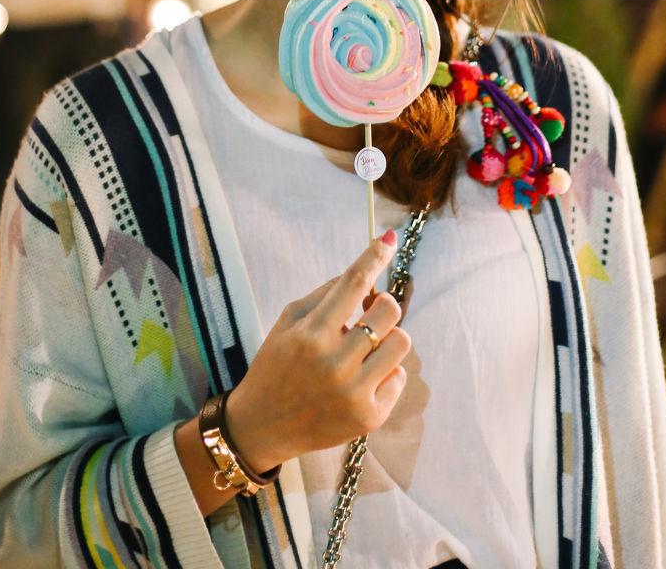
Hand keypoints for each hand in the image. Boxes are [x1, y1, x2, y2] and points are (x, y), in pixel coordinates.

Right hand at [224, 232, 409, 471]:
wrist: (264, 426)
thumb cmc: (276, 365)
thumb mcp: (287, 323)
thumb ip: (324, 295)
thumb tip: (364, 276)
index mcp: (312, 335)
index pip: (353, 283)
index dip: (374, 256)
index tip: (388, 239)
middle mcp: (335, 364)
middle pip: (389, 312)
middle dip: (381, 306)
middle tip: (367, 315)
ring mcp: (354, 394)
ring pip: (401, 343)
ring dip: (387, 339)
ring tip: (365, 349)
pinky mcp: (369, 418)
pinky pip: (399, 376)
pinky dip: (385, 372)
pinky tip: (362, 378)